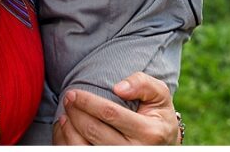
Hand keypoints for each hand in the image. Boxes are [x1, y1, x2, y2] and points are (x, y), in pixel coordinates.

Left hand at [54, 72, 179, 144]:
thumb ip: (143, 84)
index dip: (88, 102)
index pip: (110, 113)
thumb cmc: (156, 114)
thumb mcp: (159, 95)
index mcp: (150, 132)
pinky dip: (68, 141)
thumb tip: (119, 88)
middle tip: (68, 99)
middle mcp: (135, 150)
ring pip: (84, 147)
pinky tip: (67, 129)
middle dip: (75, 112)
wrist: (162, 142)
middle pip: (94, 130)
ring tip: (66, 114)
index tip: (74, 93)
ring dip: (69, 129)